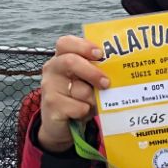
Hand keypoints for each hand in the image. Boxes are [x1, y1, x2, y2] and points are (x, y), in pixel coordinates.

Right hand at [37, 36, 109, 151]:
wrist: (61, 125)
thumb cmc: (78, 98)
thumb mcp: (86, 81)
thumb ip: (96, 71)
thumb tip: (118, 69)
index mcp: (61, 58)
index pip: (66, 43)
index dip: (83, 46)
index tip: (100, 54)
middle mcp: (52, 69)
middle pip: (70, 62)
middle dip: (92, 72)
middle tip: (106, 82)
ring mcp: (49, 87)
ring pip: (78, 89)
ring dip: (92, 98)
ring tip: (93, 103)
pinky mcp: (51, 106)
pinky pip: (78, 107)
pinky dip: (86, 111)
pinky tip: (82, 113)